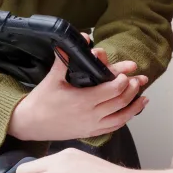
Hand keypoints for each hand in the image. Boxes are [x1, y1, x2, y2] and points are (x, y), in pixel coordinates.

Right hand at [7, 47, 147, 141]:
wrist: (29, 124)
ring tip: (144, 97)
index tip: (128, 72)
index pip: (112, 90)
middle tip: (139, 80)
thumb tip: (81, 38)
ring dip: (134, 107)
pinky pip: (113, 128)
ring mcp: (91, 126)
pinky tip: (131, 113)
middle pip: (120, 103)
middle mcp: (91, 116)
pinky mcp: (90, 133)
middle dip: (133, 90)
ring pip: (121, 118)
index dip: (123, 81)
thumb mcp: (52, 78)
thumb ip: (66, 58)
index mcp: (83, 100)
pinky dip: (125, 120)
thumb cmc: (41, 101)